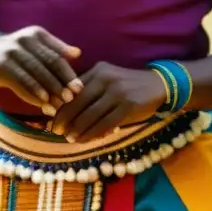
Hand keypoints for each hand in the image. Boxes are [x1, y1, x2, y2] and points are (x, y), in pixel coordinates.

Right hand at [0, 26, 82, 114]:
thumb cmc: (20, 49)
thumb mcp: (37, 43)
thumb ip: (56, 48)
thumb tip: (78, 53)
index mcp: (38, 34)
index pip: (57, 56)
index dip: (68, 73)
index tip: (79, 88)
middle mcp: (25, 41)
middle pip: (47, 65)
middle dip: (60, 84)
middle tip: (70, 99)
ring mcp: (12, 53)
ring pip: (34, 75)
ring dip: (47, 92)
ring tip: (56, 106)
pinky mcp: (1, 66)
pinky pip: (20, 83)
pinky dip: (31, 95)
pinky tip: (41, 104)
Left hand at [50, 62, 166, 142]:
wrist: (159, 84)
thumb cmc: (128, 85)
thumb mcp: (108, 79)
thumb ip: (88, 90)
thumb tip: (61, 111)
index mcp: (99, 70)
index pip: (72, 90)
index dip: (59, 107)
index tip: (52, 120)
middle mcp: (107, 79)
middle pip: (77, 103)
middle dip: (64, 120)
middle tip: (56, 132)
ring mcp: (118, 92)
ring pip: (89, 116)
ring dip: (76, 130)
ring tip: (69, 138)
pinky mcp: (128, 106)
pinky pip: (104, 124)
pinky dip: (91, 134)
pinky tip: (84, 140)